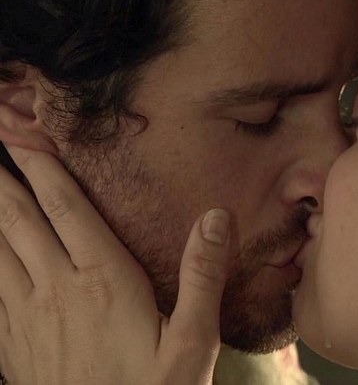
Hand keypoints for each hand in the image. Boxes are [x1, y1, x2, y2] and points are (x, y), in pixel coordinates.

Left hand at [0, 146, 229, 384]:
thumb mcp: (192, 342)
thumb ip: (201, 276)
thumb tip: (214, 217)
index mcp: (102, 281)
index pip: (66, 208)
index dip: (43, 166)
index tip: (25, 132)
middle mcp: (55, 291)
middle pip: (18, 219)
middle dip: (4, 175)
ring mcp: (24, 320)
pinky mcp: (10, 348)